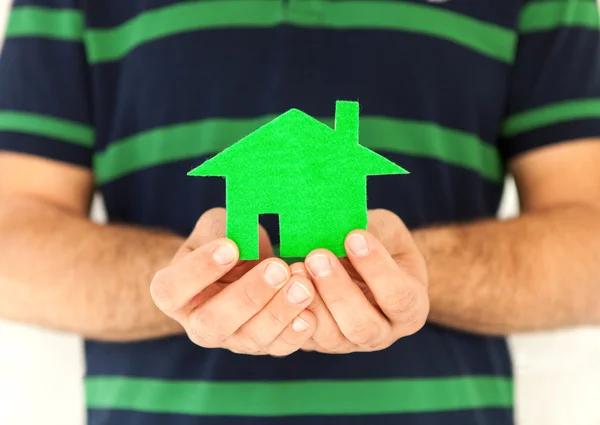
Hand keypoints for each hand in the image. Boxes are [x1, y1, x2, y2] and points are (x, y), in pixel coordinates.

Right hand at [150, 208, 316, 355]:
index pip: (173, 289)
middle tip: (278, 269)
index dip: (199, 270)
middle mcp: (197, 323)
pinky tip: (310, 314)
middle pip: (214, 322)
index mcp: (172, 292)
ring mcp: (230, 339)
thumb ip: (220, 231)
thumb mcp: (216, 226)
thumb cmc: (226, 240)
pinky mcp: (262, 345)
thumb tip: (239, 240)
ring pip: (250, 338)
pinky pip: (278, 346)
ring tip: (302, 286)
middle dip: (249, 296)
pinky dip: (296, 332)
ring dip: (278, 313)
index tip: (230, 246)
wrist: (245, 264)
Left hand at [298, 209, 428, 353]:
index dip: (377, 268)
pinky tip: (284, 284)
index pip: (399, 296)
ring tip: (297, 267)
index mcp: (410, 307)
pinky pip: (305, 337)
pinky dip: (292, 312)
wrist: (358, 262)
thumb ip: (374, 230)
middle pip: (363, 326)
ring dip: (312, 301)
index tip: (353, 237)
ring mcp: (350, 343)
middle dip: (338, 291)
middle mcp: (384, 333)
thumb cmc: (378, 243)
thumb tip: (349, 230)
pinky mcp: (320, 342)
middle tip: (318, 256)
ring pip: (332, 336)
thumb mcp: (385, 229)